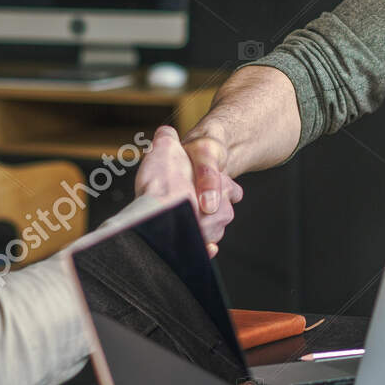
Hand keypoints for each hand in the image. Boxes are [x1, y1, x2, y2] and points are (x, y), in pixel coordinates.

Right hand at [136, 125, 240, 255]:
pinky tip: (187, 243)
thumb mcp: (166, 149)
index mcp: (221, 185)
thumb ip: (167, 139)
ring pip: (211, 232)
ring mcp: (213, 233)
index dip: (220, 188)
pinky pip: (204, 250)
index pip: (232, 190)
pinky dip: (198, 248)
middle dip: (207, 211)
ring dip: (199, 229)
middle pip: (221, 213)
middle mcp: (223, 212)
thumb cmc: (162, 184)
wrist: (152, 215)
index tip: (207, 189)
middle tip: (187, 206)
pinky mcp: (201, 250)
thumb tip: (165, 133)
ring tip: (179, 222)